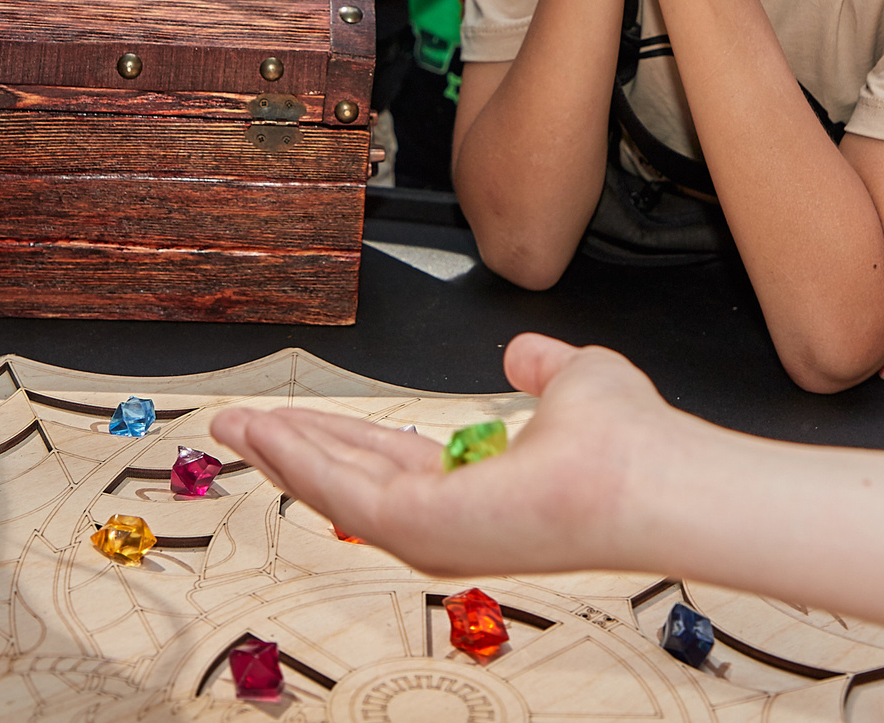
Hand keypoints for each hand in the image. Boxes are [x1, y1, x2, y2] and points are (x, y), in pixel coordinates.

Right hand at [211, 332, 690, 578]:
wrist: (650, 470)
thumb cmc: (631, 441)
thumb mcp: (572, 380)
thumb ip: (541, 368)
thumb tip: (524, 352)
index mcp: (474, 485)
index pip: (385, 461)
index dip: (332, 433)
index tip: (287, 412)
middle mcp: (449, 517)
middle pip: (346, 479)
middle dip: (287, 446)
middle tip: (233, 421)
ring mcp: (436, 532)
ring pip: (336, 490)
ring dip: (283, 451)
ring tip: (238, 421)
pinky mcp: (426, 529)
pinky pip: (345, 494)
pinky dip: (303, 459)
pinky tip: (272, 431)